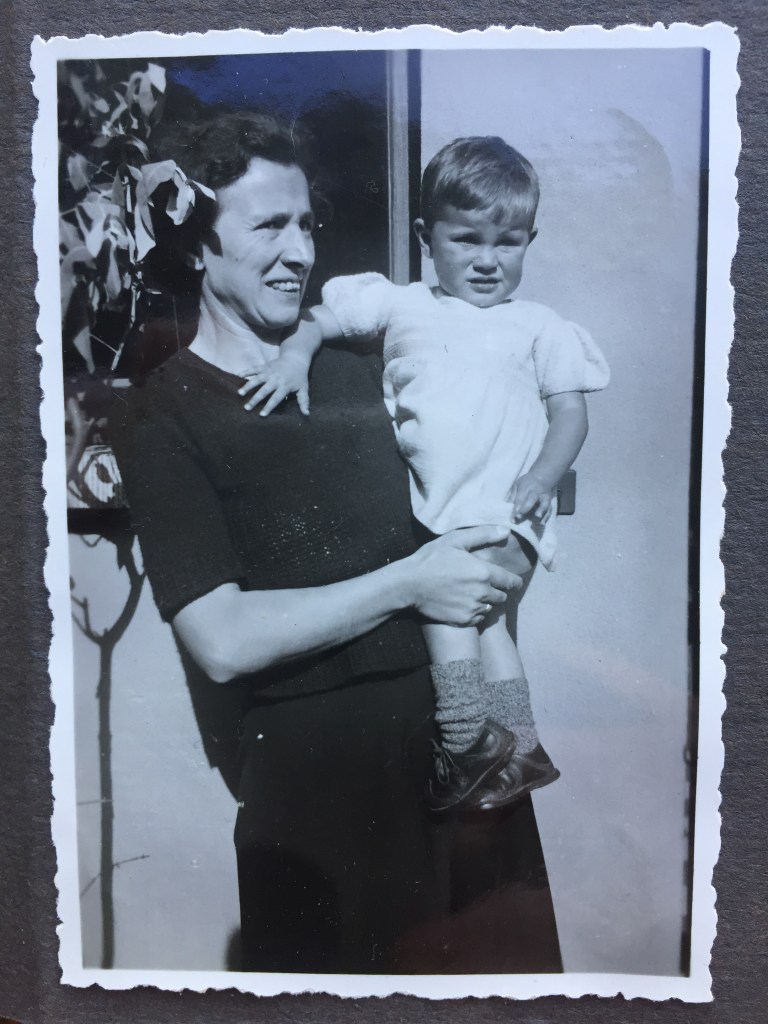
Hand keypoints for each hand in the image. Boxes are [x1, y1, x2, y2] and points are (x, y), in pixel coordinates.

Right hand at [238, 352, 310, 415]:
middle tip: (247, 408)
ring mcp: (269, 372)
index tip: (262, 415)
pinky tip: (238, 375)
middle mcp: (275, 379)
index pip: (276, 398)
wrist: (296, 358)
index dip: (269, 407)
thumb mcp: (303, 389)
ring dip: (248, 386)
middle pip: (264, 391)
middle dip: (255, 399)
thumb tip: (306, 414)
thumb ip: (304, 401)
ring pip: (257, 380)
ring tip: (240, 393)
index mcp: (285, 386)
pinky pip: (254, 369)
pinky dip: (247, 371)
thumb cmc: (299, 376)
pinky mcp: (264, 366)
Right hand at [398, 525, 522, 626]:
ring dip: (486, 601)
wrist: (409, 585)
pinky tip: (464, 603)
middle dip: (498, 590)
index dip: (514, 581)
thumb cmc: (431, 559)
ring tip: (473, 594)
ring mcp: (472, 608)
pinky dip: (475, 612)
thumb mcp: (455, 541)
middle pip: (502, 596)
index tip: (515, 582)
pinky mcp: (463, 620)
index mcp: (483, 572)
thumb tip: (506, 531)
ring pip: (490, 607)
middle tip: (486, 585)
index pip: (510, 581)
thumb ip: (483, 535)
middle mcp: (482, 593)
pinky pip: (478, 618)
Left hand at [509, 472, 554, 523]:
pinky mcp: (549, 502)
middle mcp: (537, 492)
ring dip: (540, 512)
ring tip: (536, 520)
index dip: (517, 507)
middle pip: (532, 499)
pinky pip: (549, 510)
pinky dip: (546, 517)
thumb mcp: (517, 485)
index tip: (513, 517)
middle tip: (519, 517)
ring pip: (544, 504)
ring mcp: (544, 497)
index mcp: (527, 487)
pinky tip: (541, 524)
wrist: (542, 478)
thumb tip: (506, 507)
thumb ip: (513, 495)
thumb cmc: (527, 483)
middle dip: (526, 508)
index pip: (521, 498)